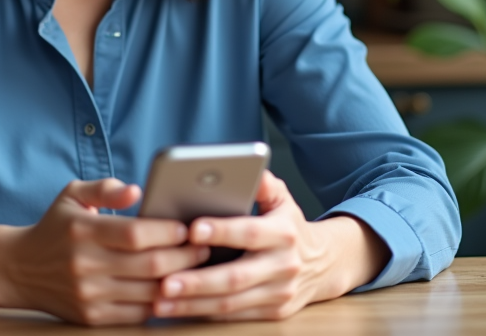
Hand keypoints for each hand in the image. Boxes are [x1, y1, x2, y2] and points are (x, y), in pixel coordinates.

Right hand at [0, 178, 210, 325]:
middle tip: (204, 247)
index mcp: (83, 230)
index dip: (168, 231)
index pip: (135, 234)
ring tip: (196, 269)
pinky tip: (173, 291)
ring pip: (148, 293)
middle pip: (150, 265)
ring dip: (178, 282)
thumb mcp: (72, 195)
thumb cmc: (55, 226)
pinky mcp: (91, 317)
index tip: (187, 227)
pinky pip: (137, 315)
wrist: (19, 269)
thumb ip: (105, 188)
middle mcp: (85, 265)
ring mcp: (89, 294)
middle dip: (185, 256)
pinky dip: (160, 304)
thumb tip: (136, 190)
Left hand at [151, 171, 390, 320]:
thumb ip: (264, 184)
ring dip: (194, 304)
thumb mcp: (283, 200)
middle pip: (236, 277)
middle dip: (198, 281)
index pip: (250, 232)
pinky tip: (179, 311)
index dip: (222, 231)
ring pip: (232, 303)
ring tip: (161, 302)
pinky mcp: (273, 313)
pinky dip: (205, 314)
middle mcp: (283, 266)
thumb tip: (251, 168)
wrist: (324, 264)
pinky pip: (235, 317)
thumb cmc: (288, 225)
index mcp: (284, 233)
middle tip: (164, 282)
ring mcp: (279, 293)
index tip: (191, 230)